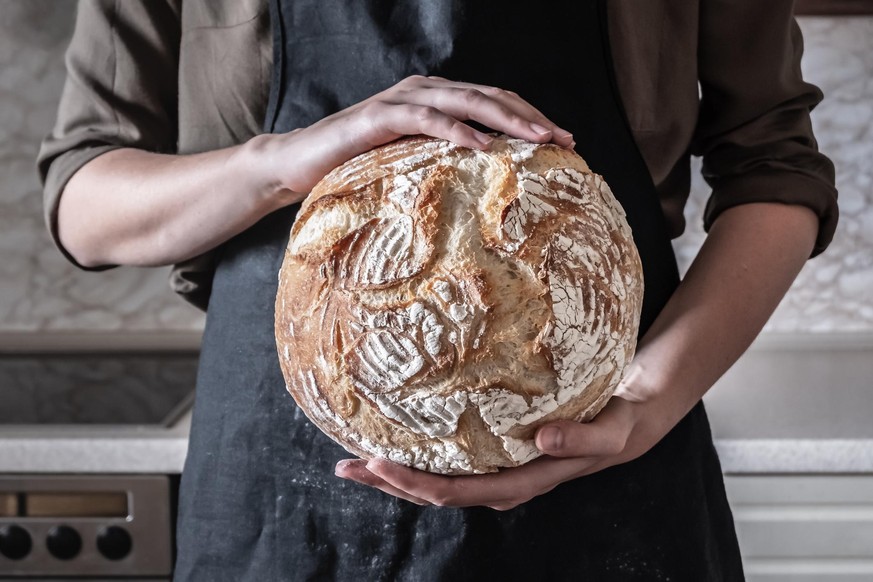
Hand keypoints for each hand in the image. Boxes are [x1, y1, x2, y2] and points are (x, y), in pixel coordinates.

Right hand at [261, 75, 574, 197]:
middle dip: (530, 117)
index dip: (530, 118)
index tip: (564, 142)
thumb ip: (444, 162)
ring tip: (536, 139)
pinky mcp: (379, 116)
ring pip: (465, 100)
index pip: (494, 101)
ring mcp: (401, 100)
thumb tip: (486, 186)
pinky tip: (482, 143)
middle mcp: (424, 91)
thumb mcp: (411, 164)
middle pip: (489, 96)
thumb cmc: (357, 167)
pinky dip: (455, 128)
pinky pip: (425, 118)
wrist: (299, 162)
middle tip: (563, 139)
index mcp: (437, 100)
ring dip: (504, 118)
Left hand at [334, 388, 687, 510]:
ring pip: (436, 481)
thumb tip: (543, 439)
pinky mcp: (496, 455)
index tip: (378, 464)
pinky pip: (449, 463)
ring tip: (353, 465)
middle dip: (389, 483)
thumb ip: (581, 439)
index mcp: (523, 481)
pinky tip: (394, 445)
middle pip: (435, 493)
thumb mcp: (610, 431)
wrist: (628, 423)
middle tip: (346, 467)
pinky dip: (417, 459)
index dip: (415, 483)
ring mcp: (497, 471)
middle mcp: (503, 482)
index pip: (459, 491)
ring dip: (394, 476)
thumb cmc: (617, 425)